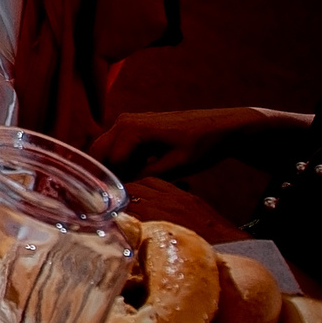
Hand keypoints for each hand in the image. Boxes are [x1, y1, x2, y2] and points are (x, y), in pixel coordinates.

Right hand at [94, 107, 308, 179]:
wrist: (222, 127)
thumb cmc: (202, 144)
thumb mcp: (176, 166)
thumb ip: (147, 177)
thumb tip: (125, 190)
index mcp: (132, 129)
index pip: (108, 161)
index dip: (111, 183)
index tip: (114, 200)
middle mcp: (124, 121)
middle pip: (99, 151)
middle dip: (104, 174)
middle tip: (113, 196)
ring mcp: (129, 122)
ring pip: (107, 149)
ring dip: (114, 168)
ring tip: (128, 188)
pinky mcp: (136, 126)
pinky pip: (120, 146)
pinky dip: (124, 162)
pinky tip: (138, 176)